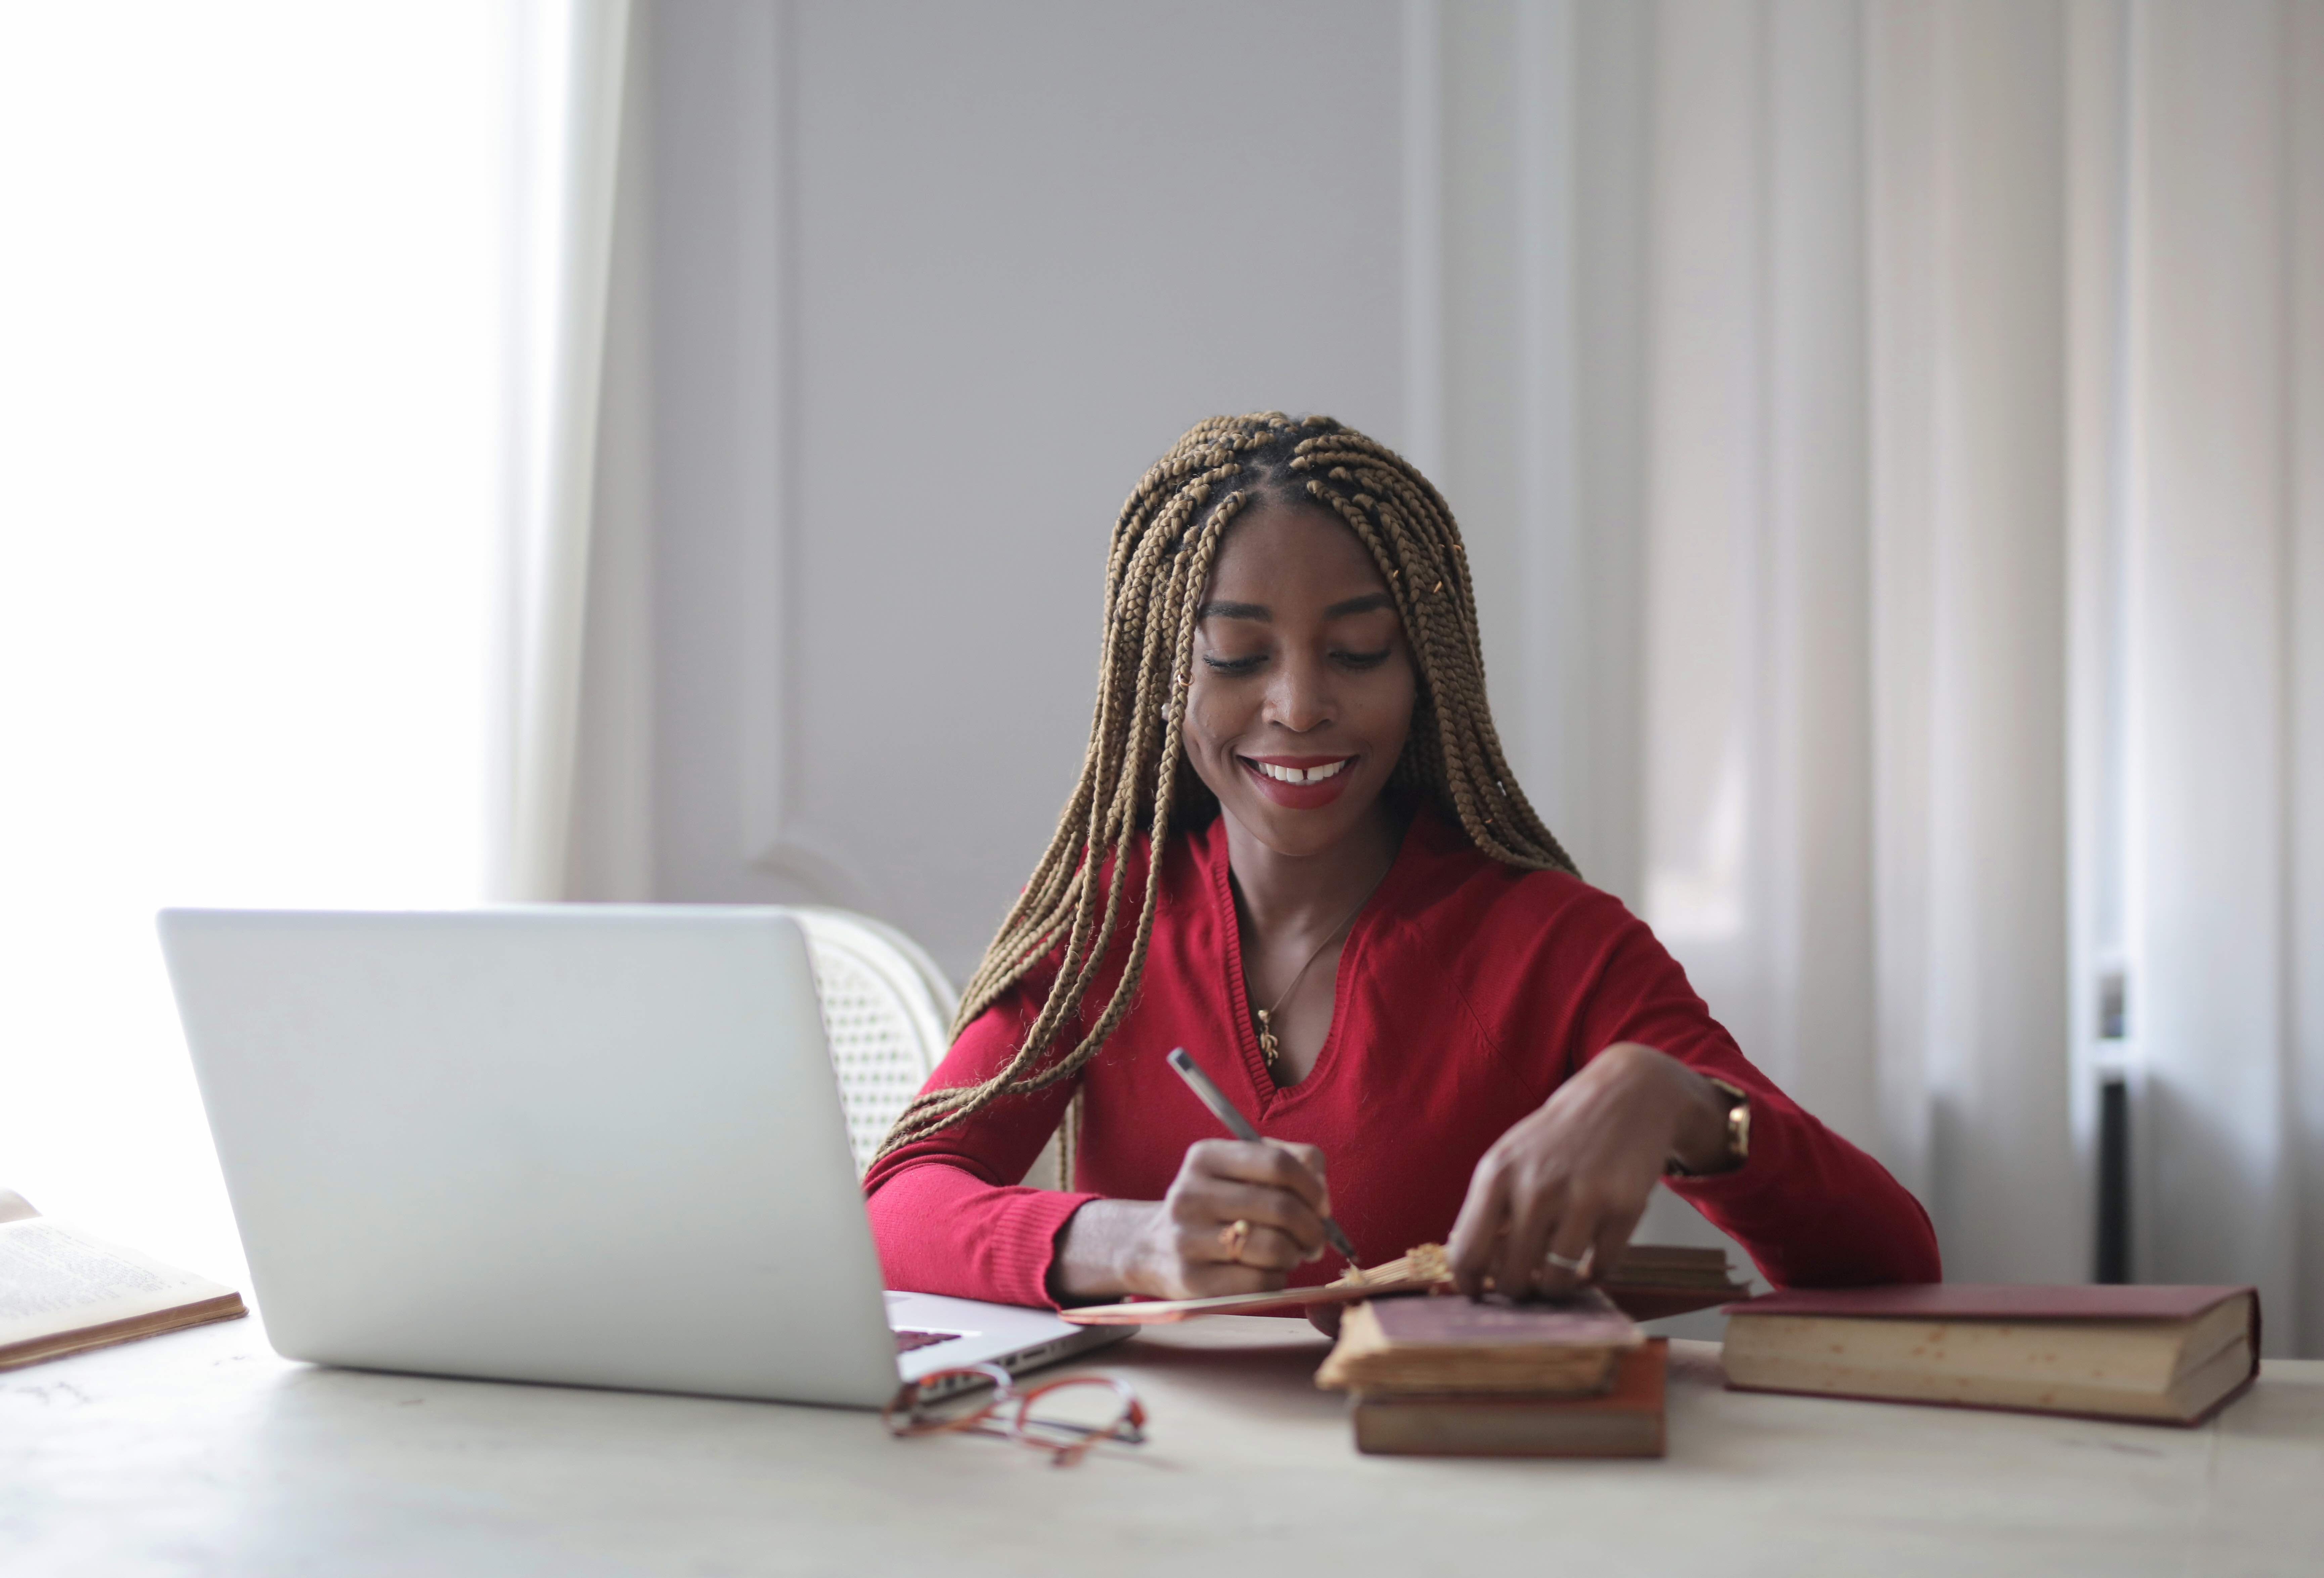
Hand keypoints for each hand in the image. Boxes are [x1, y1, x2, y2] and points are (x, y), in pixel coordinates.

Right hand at [1050, 1139, 1332, 1301]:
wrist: (1152, 1248)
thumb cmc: (1215, 1206)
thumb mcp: (1240, 1170)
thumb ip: (1291, 1163)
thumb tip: (1322, 1195)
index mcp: (1204, 1157)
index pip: (1277, 1163)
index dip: (1312, 1187)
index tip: (1321, 1205)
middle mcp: (1190, 1194)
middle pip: (1280, 1207)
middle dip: (1312, 1227)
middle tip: (1315, 1238)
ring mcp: (1187, 1238)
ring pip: (1273, 1247)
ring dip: (1295, 1254)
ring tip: (1290, 1254)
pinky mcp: (1192, 1280)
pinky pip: (1260, 1282)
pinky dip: (1278, 1279)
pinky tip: (1268, 1272)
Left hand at [1446, 1042, 1730, 1299]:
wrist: (1624, 1096)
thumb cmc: (1558, 1136)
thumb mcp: (1509, 1158)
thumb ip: (1488, 1207)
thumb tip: (1470, 1268)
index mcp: (1497, 1175)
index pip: (1467, 1253)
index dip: (1468, 1284)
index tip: (1477, 1293)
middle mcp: (1535, 1188)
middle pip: (1511, 1277)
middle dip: (1516, 1292)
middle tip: (1524, 1286)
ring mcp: (1581, 1198)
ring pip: (1556, 1282)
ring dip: (1554, 1290)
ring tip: (1555, 1277)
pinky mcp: (1623, 1208)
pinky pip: (1601, 1269)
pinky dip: (1593, 1274)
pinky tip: (1589, 1259)